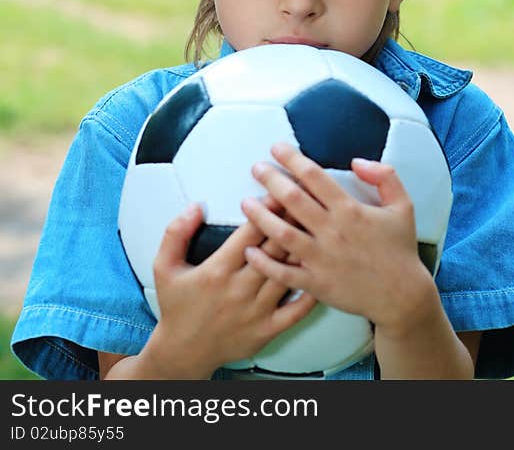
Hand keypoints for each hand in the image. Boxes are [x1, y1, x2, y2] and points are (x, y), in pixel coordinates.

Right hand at [145, 197, 316, 377]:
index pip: (251, 232)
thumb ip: (176, 233)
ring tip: (319, 229)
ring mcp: (257, 310)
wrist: (183, 352)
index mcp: (218, 270)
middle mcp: (241, 289)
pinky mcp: (269, 329)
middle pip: (275, 248)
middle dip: (292, 221)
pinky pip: (298, 308)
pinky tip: (321, 271)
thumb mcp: (164, 267)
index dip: (268, 208)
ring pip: (289, 273)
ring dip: (305, 249)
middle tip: (307, 201)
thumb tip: (197, 206)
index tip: (280, 191)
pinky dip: (312, 289)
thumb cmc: (177, 307)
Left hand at [241, 142, 432, 332]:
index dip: (292, 159)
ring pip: (281, 233)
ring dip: (260, 216)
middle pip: (292, 199)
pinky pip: (282, 272)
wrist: (401, 295)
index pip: (315, 177)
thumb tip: (357, 161)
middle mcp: (332, 231)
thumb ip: (385, 176)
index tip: (277, 149)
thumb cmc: (400, 249)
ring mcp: (321, 259)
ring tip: (246, 203)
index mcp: (350, 210)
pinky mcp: (315, 283)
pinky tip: (250, 250)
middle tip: (256, 168)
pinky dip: (263, 261)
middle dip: (270, 179)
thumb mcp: (403, 205)